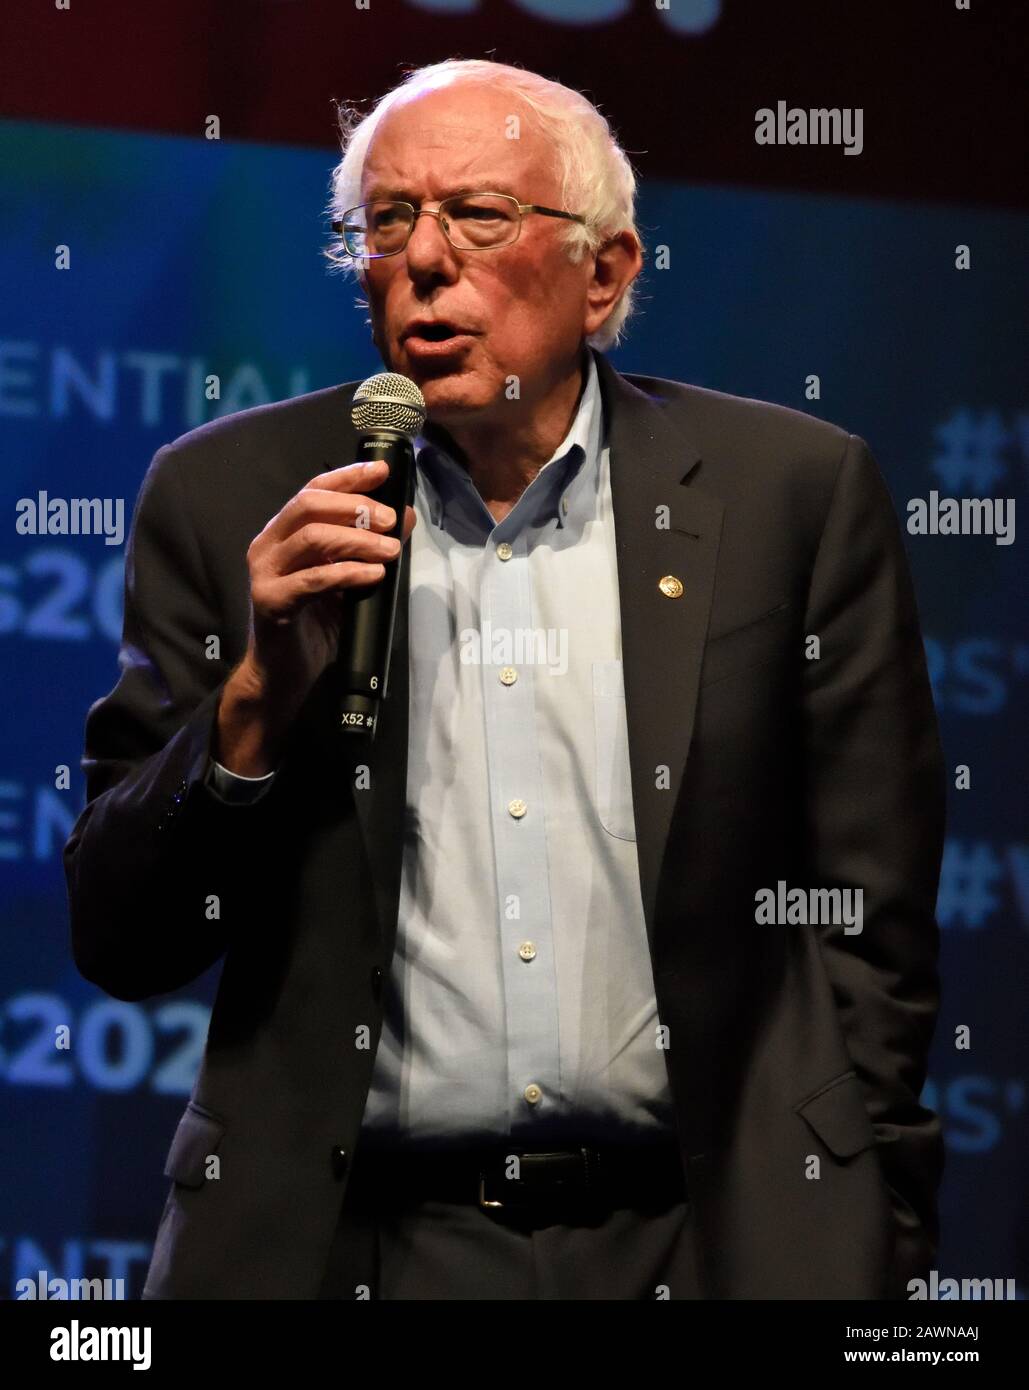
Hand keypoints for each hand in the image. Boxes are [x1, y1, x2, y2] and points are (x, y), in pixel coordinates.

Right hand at [216, 459, 416, 771]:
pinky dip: (347, 573)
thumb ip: (371, 547)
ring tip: (390, 550)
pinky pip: (311, 581)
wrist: (284, 674)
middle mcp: (268, 546)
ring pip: (312, 538)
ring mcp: (264, 573)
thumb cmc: (315, 624)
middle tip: (391, 519)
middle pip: (309, 505)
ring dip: (357, 540)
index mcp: (284, 533)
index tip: (383, 471)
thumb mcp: (349, 580)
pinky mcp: (269, 603)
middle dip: (356, 506)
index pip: (314, 489)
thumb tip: (406, 516)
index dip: (348, 476)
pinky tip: (373, 576)